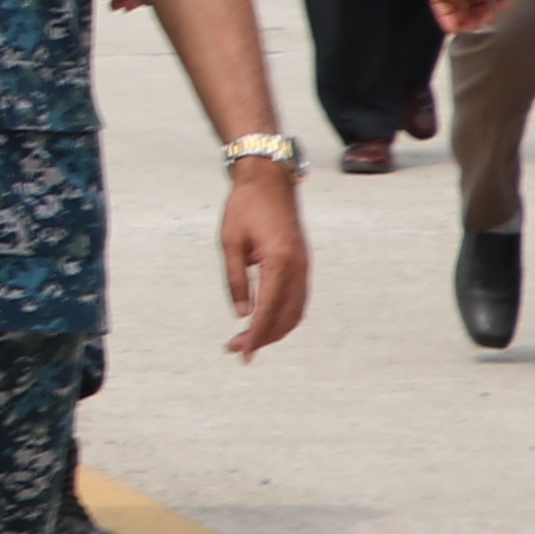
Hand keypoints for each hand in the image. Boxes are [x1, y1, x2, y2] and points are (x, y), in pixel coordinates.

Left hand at [215, 158, 309, 356]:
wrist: (269, 179)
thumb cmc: (245, 207)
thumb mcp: (230, 243)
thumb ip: (236, 280)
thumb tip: (241, 314)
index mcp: (279, 261)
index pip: (268, 310)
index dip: (255, 336)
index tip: (241, 353)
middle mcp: (297, 267)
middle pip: (285, 317)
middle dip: (263, 338)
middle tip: (237, 350)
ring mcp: (304, 265)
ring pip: (296, 311)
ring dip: (276, 330)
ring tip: (250, 341)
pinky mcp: (303, 263)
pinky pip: (299, 299)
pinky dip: (286, 316)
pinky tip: (268, 323)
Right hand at [432, 0, 519, 38]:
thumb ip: (452, 0)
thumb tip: (450, 25)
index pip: (441, 3)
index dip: (446, 17)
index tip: (455, 29)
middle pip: (461, 6)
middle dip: (466, 17)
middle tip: (474, 25)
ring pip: (480, 4)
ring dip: (483, 12)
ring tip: (489, 16)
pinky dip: (502, 2)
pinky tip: (503, 4)